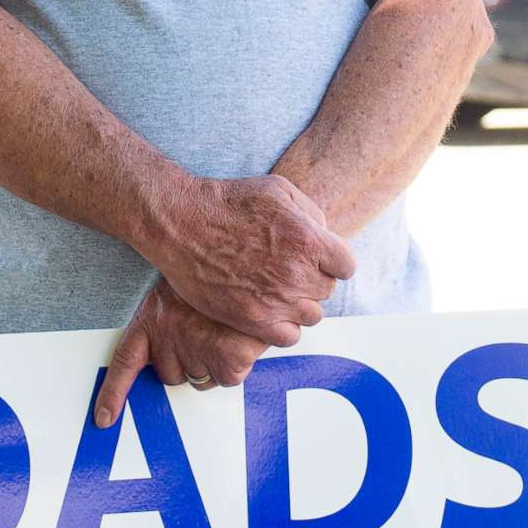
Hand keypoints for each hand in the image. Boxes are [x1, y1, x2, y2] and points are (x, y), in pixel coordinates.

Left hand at [96, 280, 270, 426]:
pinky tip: (239, 337)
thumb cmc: (213, 272)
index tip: (105, 418)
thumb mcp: (178, 285)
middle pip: (170, 375)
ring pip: (201, 379)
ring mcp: (198, 351)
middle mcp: (169, 340)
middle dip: (186, 362)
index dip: (113, 393)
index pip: (125, 363)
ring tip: (223, 329)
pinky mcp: (228, 361)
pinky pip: (228, 379)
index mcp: (151, 321)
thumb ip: (168, 319)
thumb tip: (167, 352)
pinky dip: (237, 363)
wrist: (244, 260)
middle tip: (202, 332)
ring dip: (213, 361)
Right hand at [140, 173, 354, 344]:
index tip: (315, 257)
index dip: (332, 261)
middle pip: (327, 290)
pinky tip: (269, 309)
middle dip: (312, 279)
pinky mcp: (252, 320)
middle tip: (287, 269)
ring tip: (277, 289)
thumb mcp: (279, 190)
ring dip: (299, 304)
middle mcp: (296, 274)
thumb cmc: (229, 202)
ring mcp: (275, 300)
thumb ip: (312, 215)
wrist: (182, 224)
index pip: (346, 266)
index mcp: (308, 240)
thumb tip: (327, 237)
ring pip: (311, 316)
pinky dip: (284, 327)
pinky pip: (288, 337)